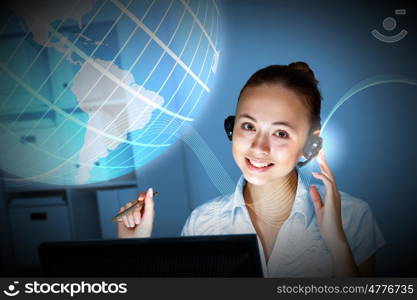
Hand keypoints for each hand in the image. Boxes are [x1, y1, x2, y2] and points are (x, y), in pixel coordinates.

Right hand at [117, 187, 154, 237]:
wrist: (133, 242)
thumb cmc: (143, 233)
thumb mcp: (148, 216)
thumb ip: (149, 202)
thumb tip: (150, 190)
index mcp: (146, 210)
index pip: (144, 197)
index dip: (141, 196)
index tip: (140, 199)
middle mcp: (138, 210)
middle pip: (134, 201)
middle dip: (135, 211)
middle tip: (138, 220)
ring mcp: (130, 213)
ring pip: (127, 205)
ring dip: (130, 217)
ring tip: (133, 224)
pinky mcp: (122, 216)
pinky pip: (121, 210)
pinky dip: (124, 218)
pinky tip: (127, 224)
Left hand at [309, 150, 358, 275]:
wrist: (333, 235)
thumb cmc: (327, 224)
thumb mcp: (319, 207)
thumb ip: (316, 197)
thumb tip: (312, 187)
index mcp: (331, 194)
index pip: (328, 177)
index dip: (323, 167)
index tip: (319, 157)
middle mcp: (335, 193)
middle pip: (330, 173)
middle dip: (325, 162)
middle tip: (321, 150)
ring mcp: (335, 196)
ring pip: (331, 177)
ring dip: (325, 166)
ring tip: (320, 156)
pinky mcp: (333, 200)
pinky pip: (329, 185)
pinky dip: (323, 177)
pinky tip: (317, 173)